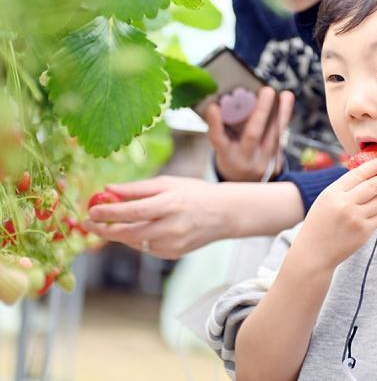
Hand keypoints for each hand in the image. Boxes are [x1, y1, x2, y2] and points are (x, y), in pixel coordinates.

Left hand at [85, 176, 227, 257]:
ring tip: (111, 225)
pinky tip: (139, 230)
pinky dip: (137, 240)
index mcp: (171, 205)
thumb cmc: (195, 194)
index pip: (132, 212)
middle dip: (105, 230)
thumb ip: (137, 188)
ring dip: (119, 235)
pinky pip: (146, 249)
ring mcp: (174, 244)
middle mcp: (173, 227)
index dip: (109, 213)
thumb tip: (107, 190)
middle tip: (90, 223)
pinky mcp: (174, 254)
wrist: (225, 214)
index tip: (91, 211)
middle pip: (129, 233)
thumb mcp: (168, 183)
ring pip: (135, 243)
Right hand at [202, 87, 293, 181]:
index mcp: (225, 155)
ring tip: (286, 95)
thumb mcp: (222, 147)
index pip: (217, 139)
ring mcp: (262, 162)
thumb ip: (222, 128)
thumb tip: (222, 101)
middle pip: (253, 135)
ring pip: (274, 136)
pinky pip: (281, 138)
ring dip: (282, 114)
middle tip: (267, 90)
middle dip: (261, 111)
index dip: (215, 123)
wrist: (245, 184)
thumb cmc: (231, 158)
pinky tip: (287, 105)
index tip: (213, 107)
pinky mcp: (276, 162)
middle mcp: (244, 159)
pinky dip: (284, 120)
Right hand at [297, 154, 376, 265]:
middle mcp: (344, 205)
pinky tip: (375, 211)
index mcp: (332, 194)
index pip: (358, 174)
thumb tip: (368, 171)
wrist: (315, 252)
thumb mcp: (325, 200)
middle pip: (373, 186)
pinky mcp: (365, 231)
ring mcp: (356, 218)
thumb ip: (344, 187)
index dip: (374, 165)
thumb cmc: (320, 223)